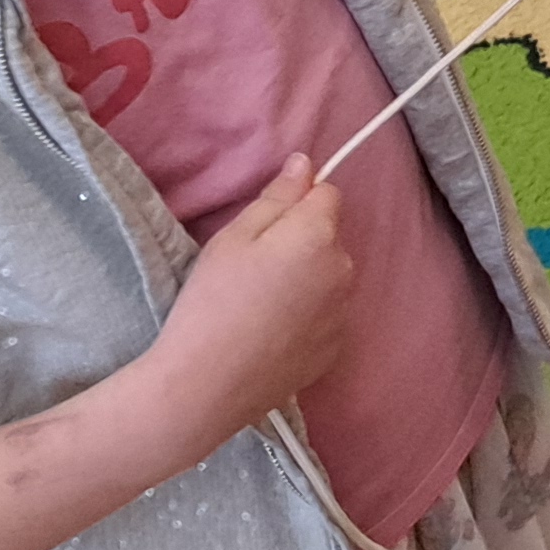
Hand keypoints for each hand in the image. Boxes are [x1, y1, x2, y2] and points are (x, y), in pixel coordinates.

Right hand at [135, 158, 353, 457]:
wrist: (206, 386)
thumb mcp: (234, 238)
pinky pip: (325, 316)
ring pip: (328, 277)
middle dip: (301, 242)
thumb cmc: (212, 303)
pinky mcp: (335, 350)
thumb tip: (305, 163)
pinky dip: (306, 317)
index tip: (264, 228)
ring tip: (259, 306)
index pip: (326, 194)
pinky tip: (270, 334)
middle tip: (252, 270)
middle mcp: (344, 270)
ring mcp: (343, 314)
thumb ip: (278, 197)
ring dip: (306, 280)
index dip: (296, 203)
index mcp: (320, 235)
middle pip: (329, 237)